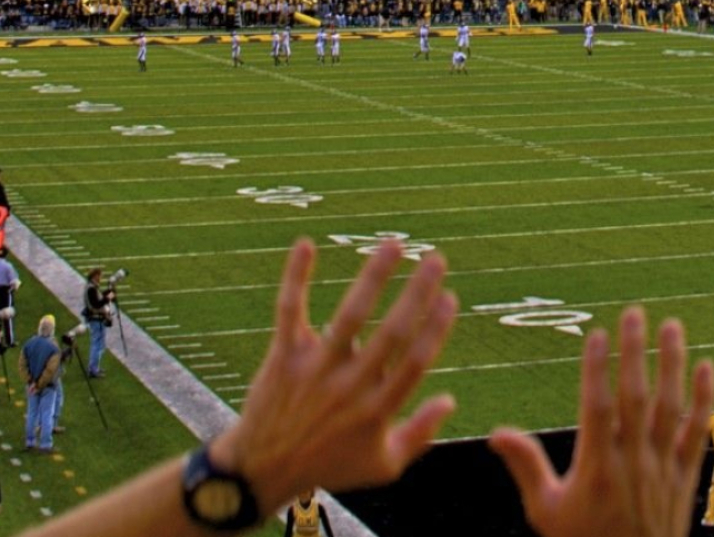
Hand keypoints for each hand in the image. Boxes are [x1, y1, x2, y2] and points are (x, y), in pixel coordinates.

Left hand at [219, 237, 458, 511]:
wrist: (262, 470)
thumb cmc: (329, 465)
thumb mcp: (382, 465)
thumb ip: (420, 433)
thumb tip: (451, 399)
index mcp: (378, 411)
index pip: (415, 361)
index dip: (436, 328)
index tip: (450, 296)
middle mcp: (350, 387)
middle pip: (391, 333)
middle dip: (417, 293)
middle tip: (436, 259)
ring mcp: (315, 370)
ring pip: (350, 316)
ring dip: (373, 277)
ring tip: (392, 244)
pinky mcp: (283, 358)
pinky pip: (290, 311)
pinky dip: (296, 277)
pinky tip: (306, 243)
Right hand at [489, 307, 713, 536]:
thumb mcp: (545, 511)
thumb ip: (526, 467)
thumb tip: (496, 433)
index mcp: (597, 468)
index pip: (597, 408)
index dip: (597, 370)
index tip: (597, 335)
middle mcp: (633, 462)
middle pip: (636, 398)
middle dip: (636, 353)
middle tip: (635, 313)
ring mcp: (663, 468)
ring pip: (671, 408)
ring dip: (673, 364)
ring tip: (672, 326)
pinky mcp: (685, 477)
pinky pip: (698, 434)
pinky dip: (704, 400)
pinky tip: (707, 367)